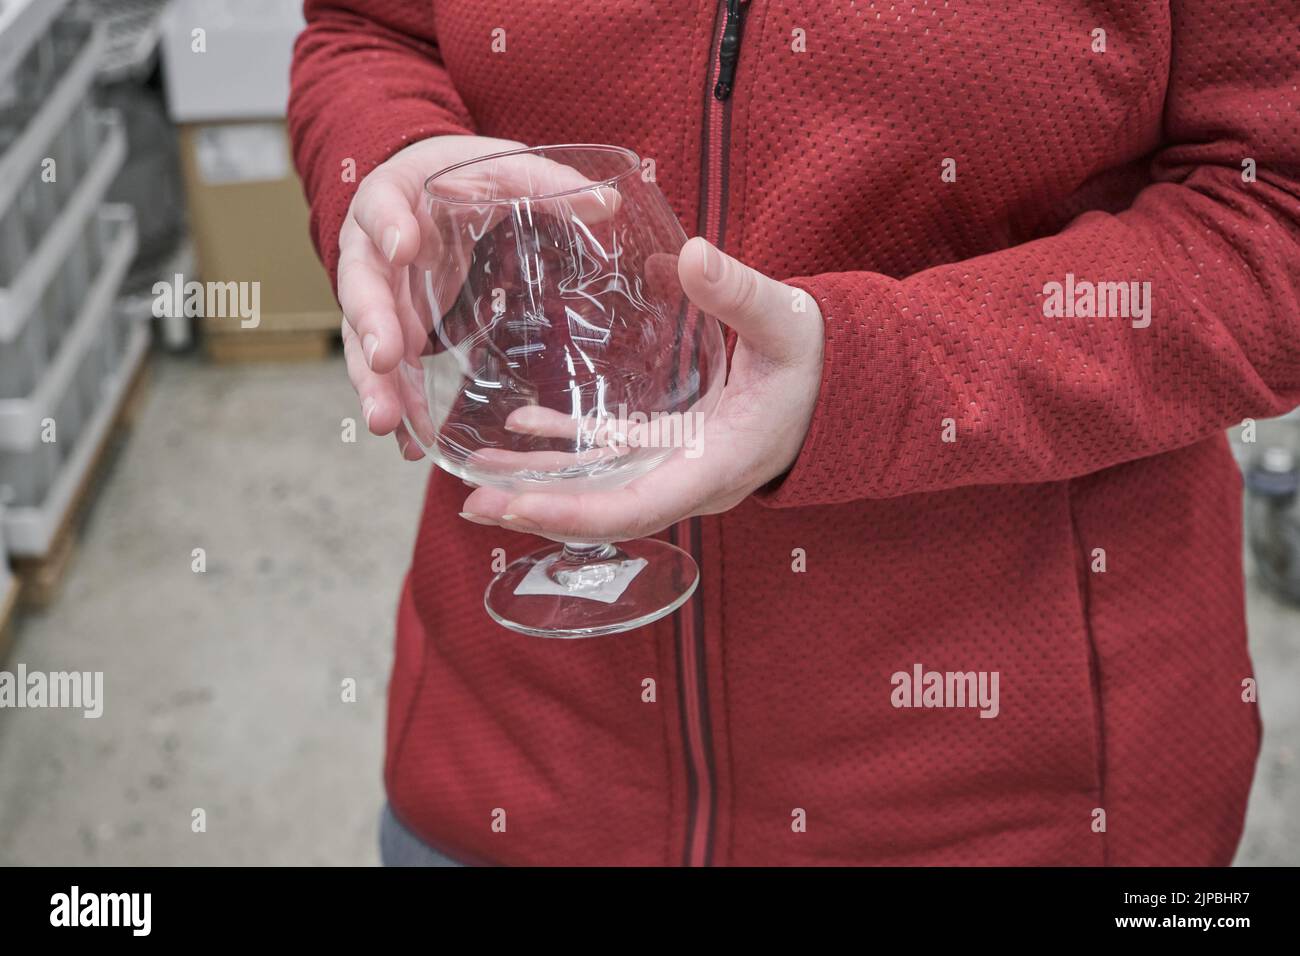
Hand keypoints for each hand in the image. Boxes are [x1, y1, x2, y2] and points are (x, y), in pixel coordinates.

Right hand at [339, 135, 607, 456]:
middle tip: (385, 358)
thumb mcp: (502, 169)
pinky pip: (388, 373)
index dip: (389, 225)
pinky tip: (406, 446)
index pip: (382, 206)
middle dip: (370, 325)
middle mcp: (372, 250)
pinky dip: (397, 406)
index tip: (405, 246)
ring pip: (364, 341)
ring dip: (375, 382)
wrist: (426, 191)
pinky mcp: (392, 331)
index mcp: (394, 197)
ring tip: (385, 422)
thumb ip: (546, 185)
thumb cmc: (463, 177)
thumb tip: (610, 202)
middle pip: (362, 287)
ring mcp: (379, 296)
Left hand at [460, 238, 824, 541]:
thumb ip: (738, 293)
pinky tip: (521, 428)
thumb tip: (690, 254)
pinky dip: (564, 450)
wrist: (837, 385)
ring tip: (476, 479)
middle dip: (540, 510)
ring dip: (541, 486)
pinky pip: (609, 459)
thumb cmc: (817, 360)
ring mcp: (676, 468)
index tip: (517, 507)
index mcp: (715, 464)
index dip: (574, 512)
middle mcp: (689, 481)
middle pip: (606, 511)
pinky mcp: (668, 448)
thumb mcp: (785, 322)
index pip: (635, 506)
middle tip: (473, 502)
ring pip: (600, 489)